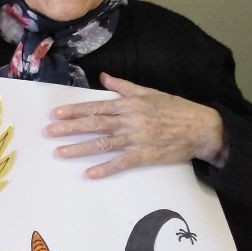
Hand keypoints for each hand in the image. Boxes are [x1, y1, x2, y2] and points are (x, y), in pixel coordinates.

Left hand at [44, 73, 227, 178]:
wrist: (203, 128)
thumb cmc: (176, 109)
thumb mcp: (150, 92)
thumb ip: (124, 86)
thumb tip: (103, 76)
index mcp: (129, 104)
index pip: (96, 107)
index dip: (74, 110)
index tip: (55, 114)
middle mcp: (130, 120)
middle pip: (94, 124)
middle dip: (69, 128)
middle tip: (48, 132)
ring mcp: (136, 139)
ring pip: (103, 143)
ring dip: (79, 148)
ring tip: (59, 152)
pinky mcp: (145, 155)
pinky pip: (121, 163)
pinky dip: (105, 168)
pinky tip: (89, 174)